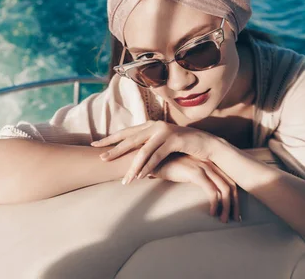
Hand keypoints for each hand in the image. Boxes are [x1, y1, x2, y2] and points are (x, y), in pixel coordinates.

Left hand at [91, 120, 225, 184]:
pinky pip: (156, 156)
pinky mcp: (173, 139)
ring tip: (124, 179)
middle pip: (130, 139)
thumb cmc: (183, 147)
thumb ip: (148, 147)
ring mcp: (164, 131)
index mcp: (150, 125)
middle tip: (101, 158)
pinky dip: (147, 167)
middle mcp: (154, 125)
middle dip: (114, 150)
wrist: (207, 145)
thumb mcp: (162, 145)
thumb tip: (132, 157)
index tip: (96, 145)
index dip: (111, 139)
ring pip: (142, 150)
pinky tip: (140, 176)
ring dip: (132, 166)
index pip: (126, 132)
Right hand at [148, 152, 239, 222]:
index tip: (235, 210)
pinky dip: (215, 203)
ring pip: (224, 189)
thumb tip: (204, 191)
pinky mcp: (194, 172)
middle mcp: (208, 161)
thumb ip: (193, 176)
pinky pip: (211, 191)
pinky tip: (212, 213)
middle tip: (235, 219)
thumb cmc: (163, 166)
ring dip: (227, 206)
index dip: (234, 196)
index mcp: (208, 160)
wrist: (148, 159)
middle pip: (231, 184)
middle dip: (235, 204)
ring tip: (223, 219)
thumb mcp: (183, 170)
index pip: (229, 179)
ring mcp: (202, 166)